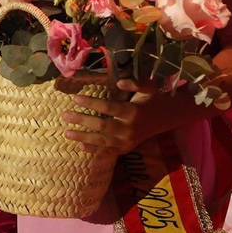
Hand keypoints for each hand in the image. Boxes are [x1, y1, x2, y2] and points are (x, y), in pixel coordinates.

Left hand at [61, 84, 185, 157]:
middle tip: (64, 115)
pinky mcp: (126, 148)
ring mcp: (127, 141)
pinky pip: (107, 151)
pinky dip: (94, 150)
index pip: (108, 108)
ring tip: (66, 133)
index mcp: (133, 112)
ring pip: (102, 141)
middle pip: (101, 126)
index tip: (75, 98)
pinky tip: (80, 147)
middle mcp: (129, 129)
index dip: (91, 103)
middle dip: (82, 121)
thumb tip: (118, 81)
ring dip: (83, 138)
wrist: (166, 118)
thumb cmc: (154, 99)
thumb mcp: (149, 87)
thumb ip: (135, 83)